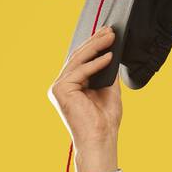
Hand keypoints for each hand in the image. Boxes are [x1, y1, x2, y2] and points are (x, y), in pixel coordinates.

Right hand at [48, 26, 122, 171]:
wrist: (100, 141)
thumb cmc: (104, 122)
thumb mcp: (109, 91)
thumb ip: (108, 73)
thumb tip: (113, 53)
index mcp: (71, 86)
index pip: (81, 60)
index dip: (94, 45)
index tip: (108, 33)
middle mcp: (62, 85)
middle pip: (78, 57)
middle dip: (95, 41)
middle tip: (110, 30)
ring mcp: (59, 87)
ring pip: (77, 60)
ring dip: (95, 47)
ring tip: (111, 37)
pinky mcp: (60, 90)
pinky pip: (79, 71)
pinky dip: (95, 63)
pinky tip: (108, 57)